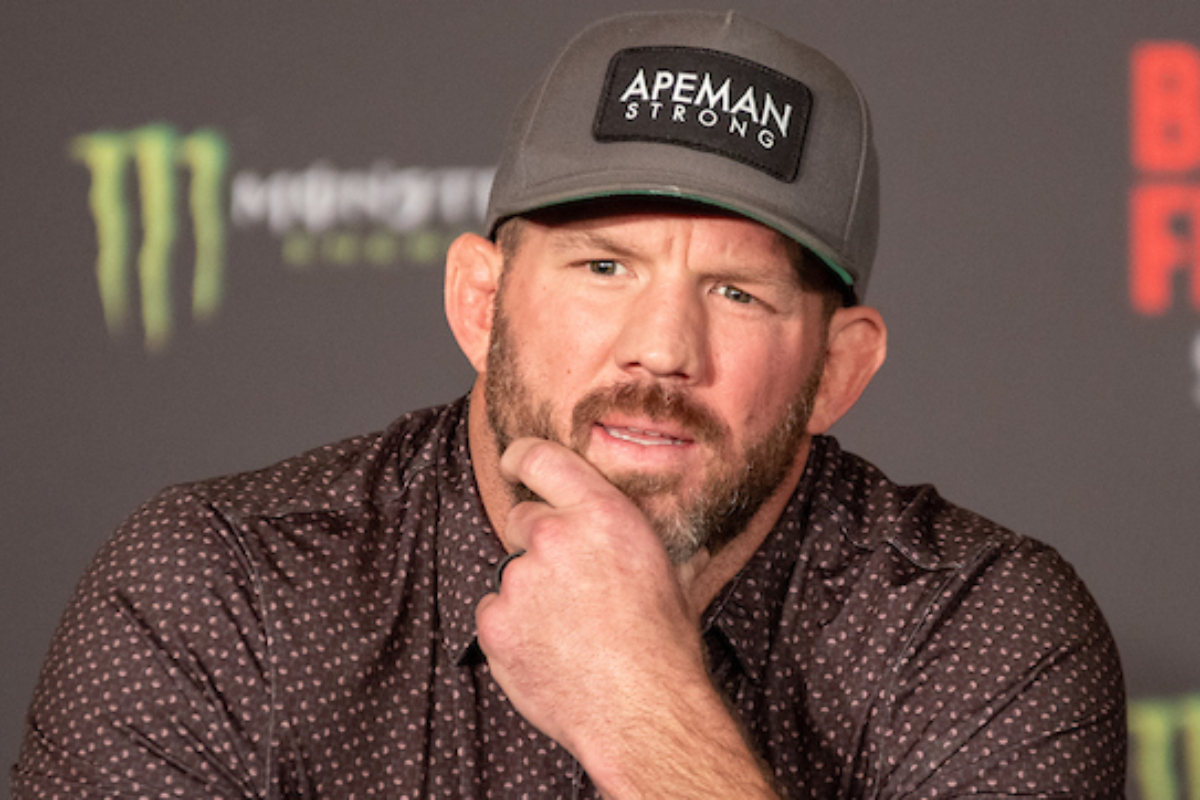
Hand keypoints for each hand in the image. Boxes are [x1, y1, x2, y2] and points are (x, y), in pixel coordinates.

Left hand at [475, 437, 778, 797]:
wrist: (644, 712)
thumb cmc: (665, 645)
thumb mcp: (671, 574)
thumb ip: (650, 546)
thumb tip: (690, 546)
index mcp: (601, 512)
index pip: (541, 458)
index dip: (521, 458)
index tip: (512, 462)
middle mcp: (554, 536)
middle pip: (522, 519)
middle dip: (538, 544)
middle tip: (569, 584)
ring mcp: (518, 580)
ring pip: (510, 573)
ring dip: (529, 593)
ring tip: (568, 631)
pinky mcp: (494, 623)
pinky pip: (495, 614)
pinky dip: (513, 630)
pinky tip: (550, 652)